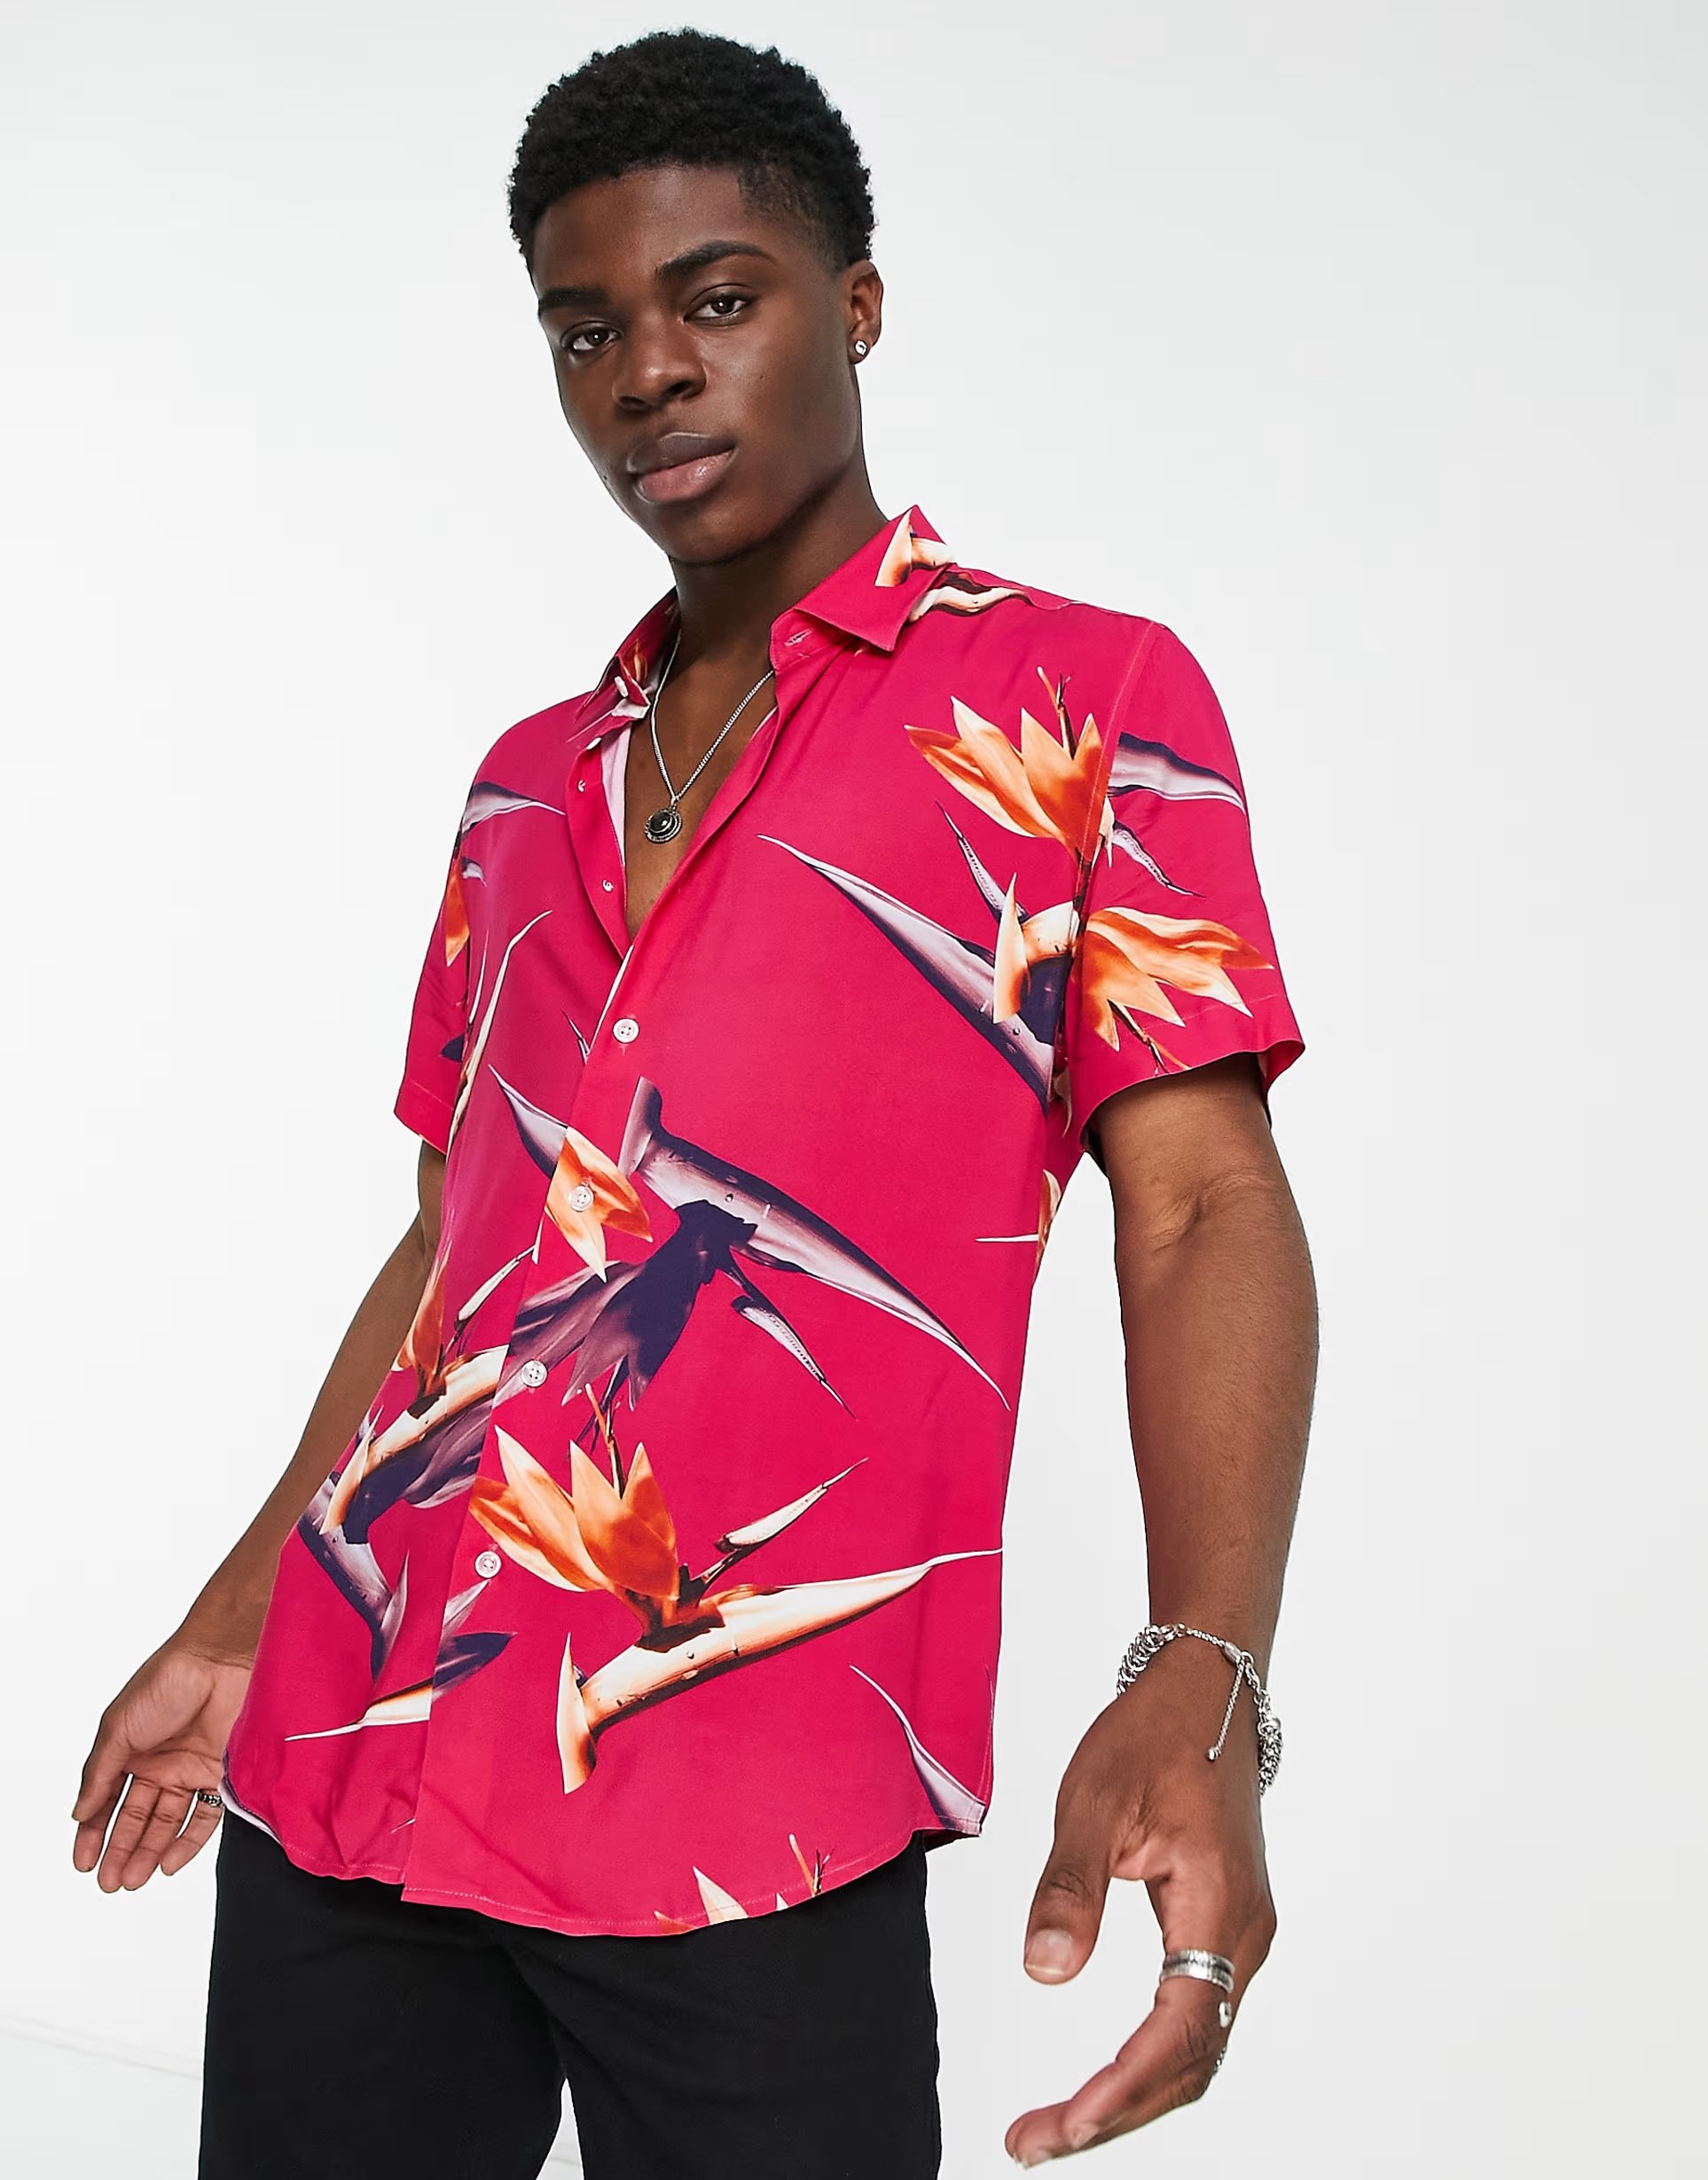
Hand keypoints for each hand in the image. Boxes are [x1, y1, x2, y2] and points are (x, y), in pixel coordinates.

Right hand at [70, 1630, 254, 1890]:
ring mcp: (190, 1770)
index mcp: (129, 1752)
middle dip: (121, 1851)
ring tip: (134, 1879)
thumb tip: (78, 1813)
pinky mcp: (221, 1774)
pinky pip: (205, 1816)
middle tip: (110, 1882)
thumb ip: (99, 1774)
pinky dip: (187, 1842)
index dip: (93, 1834)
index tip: (85, 1863)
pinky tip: (169, 1863)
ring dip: (149, 1851)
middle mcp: (159, 1764)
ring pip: (167, 1823)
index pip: (106, 1802)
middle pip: (137, 1818)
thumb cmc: (165, 1683)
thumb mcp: (118, 1729)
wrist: (220, 1660)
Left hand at [1005, 1640, 1276, 2164]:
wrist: (1205, 1691)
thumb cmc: (1152, 1737)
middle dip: (1117, 2111)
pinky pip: (1199, 2015)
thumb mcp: (1091, 1804)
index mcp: (1216, 1907)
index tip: (1062, 2126)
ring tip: (1060, 2125)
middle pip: (1192, 2059)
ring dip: (1135, 2093)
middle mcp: (1243, 1933)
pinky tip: (1108, 2078)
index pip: (1178, 2031)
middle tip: (1037, 2142)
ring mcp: (1241, 1933)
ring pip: (1199, 2045)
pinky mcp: (1226, 1926)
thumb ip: (1068, 1891)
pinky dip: (1152, 2059)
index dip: (1121, 2090)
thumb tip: (1042, 1972)